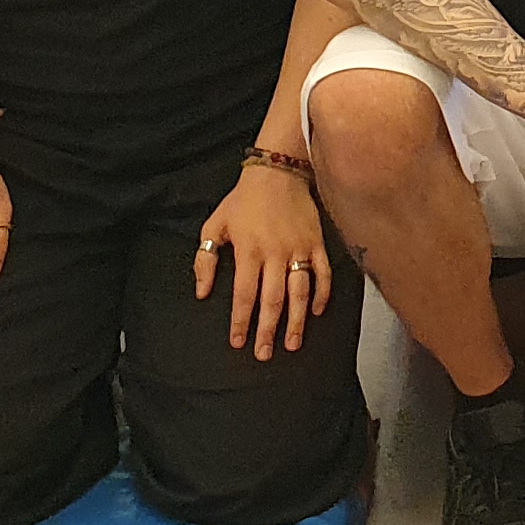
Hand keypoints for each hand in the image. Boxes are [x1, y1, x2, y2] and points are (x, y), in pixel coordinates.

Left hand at [196, 159, 327, 359]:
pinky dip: (321, 294)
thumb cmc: (243, 200)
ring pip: (299, 292)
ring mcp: (299, 249)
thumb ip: (205, 260)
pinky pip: (322, 273)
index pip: (243, 295)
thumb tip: (202, 292)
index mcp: (248, 250)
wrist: (277, 172)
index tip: (237, 341)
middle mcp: (275, 253)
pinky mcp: (317, 243)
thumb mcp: (214, 225)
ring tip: (292, 343)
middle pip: (272, 300)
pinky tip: (316, 312)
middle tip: (264, 353)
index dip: (240, 321)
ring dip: (296, 320)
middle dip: (268, 330)